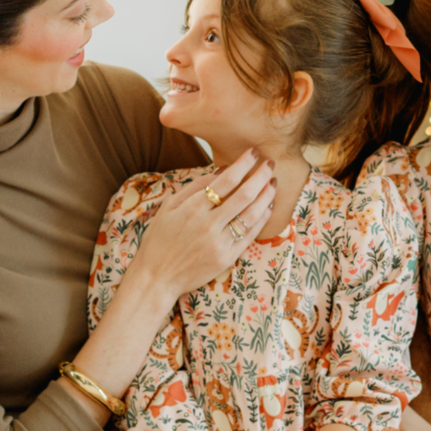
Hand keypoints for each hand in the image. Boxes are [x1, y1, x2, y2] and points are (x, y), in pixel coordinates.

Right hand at [132, 152, 275, 297]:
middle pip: (244, 195)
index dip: (243, 164)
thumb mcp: (169, 207)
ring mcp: (219, 242)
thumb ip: (195, 186)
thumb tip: (222, 170)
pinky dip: (262, 218)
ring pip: (251, 214)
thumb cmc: (159, 239)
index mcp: (192, 208)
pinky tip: (267, 206)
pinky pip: (250, 234)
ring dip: (266, 195)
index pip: (226, 180)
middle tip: (270, 163)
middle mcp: (208, 224)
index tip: (253, 153)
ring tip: (273, 183)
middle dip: (261, 176)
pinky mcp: (227, 258)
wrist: (157, 277)